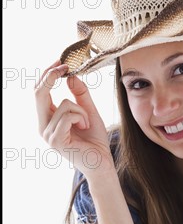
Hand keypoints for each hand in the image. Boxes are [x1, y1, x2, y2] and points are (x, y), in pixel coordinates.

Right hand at [34, 60, 114, 178]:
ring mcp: (47, 134)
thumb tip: (71, 76)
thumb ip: (80, 94)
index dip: (47, 74)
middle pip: (38, 93)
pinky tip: (85, 126)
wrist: (102, 162)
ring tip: (87, 122)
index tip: (61, 61)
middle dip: (51, 76)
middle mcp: (43, 126)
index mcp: (47, 118)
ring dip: (81, 109)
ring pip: (63, 104)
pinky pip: (68, 115)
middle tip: (65, 66)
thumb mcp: (89, 110)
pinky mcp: (56, 140)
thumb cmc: (94, 140)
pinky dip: (81, 117)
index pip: (39, 91)